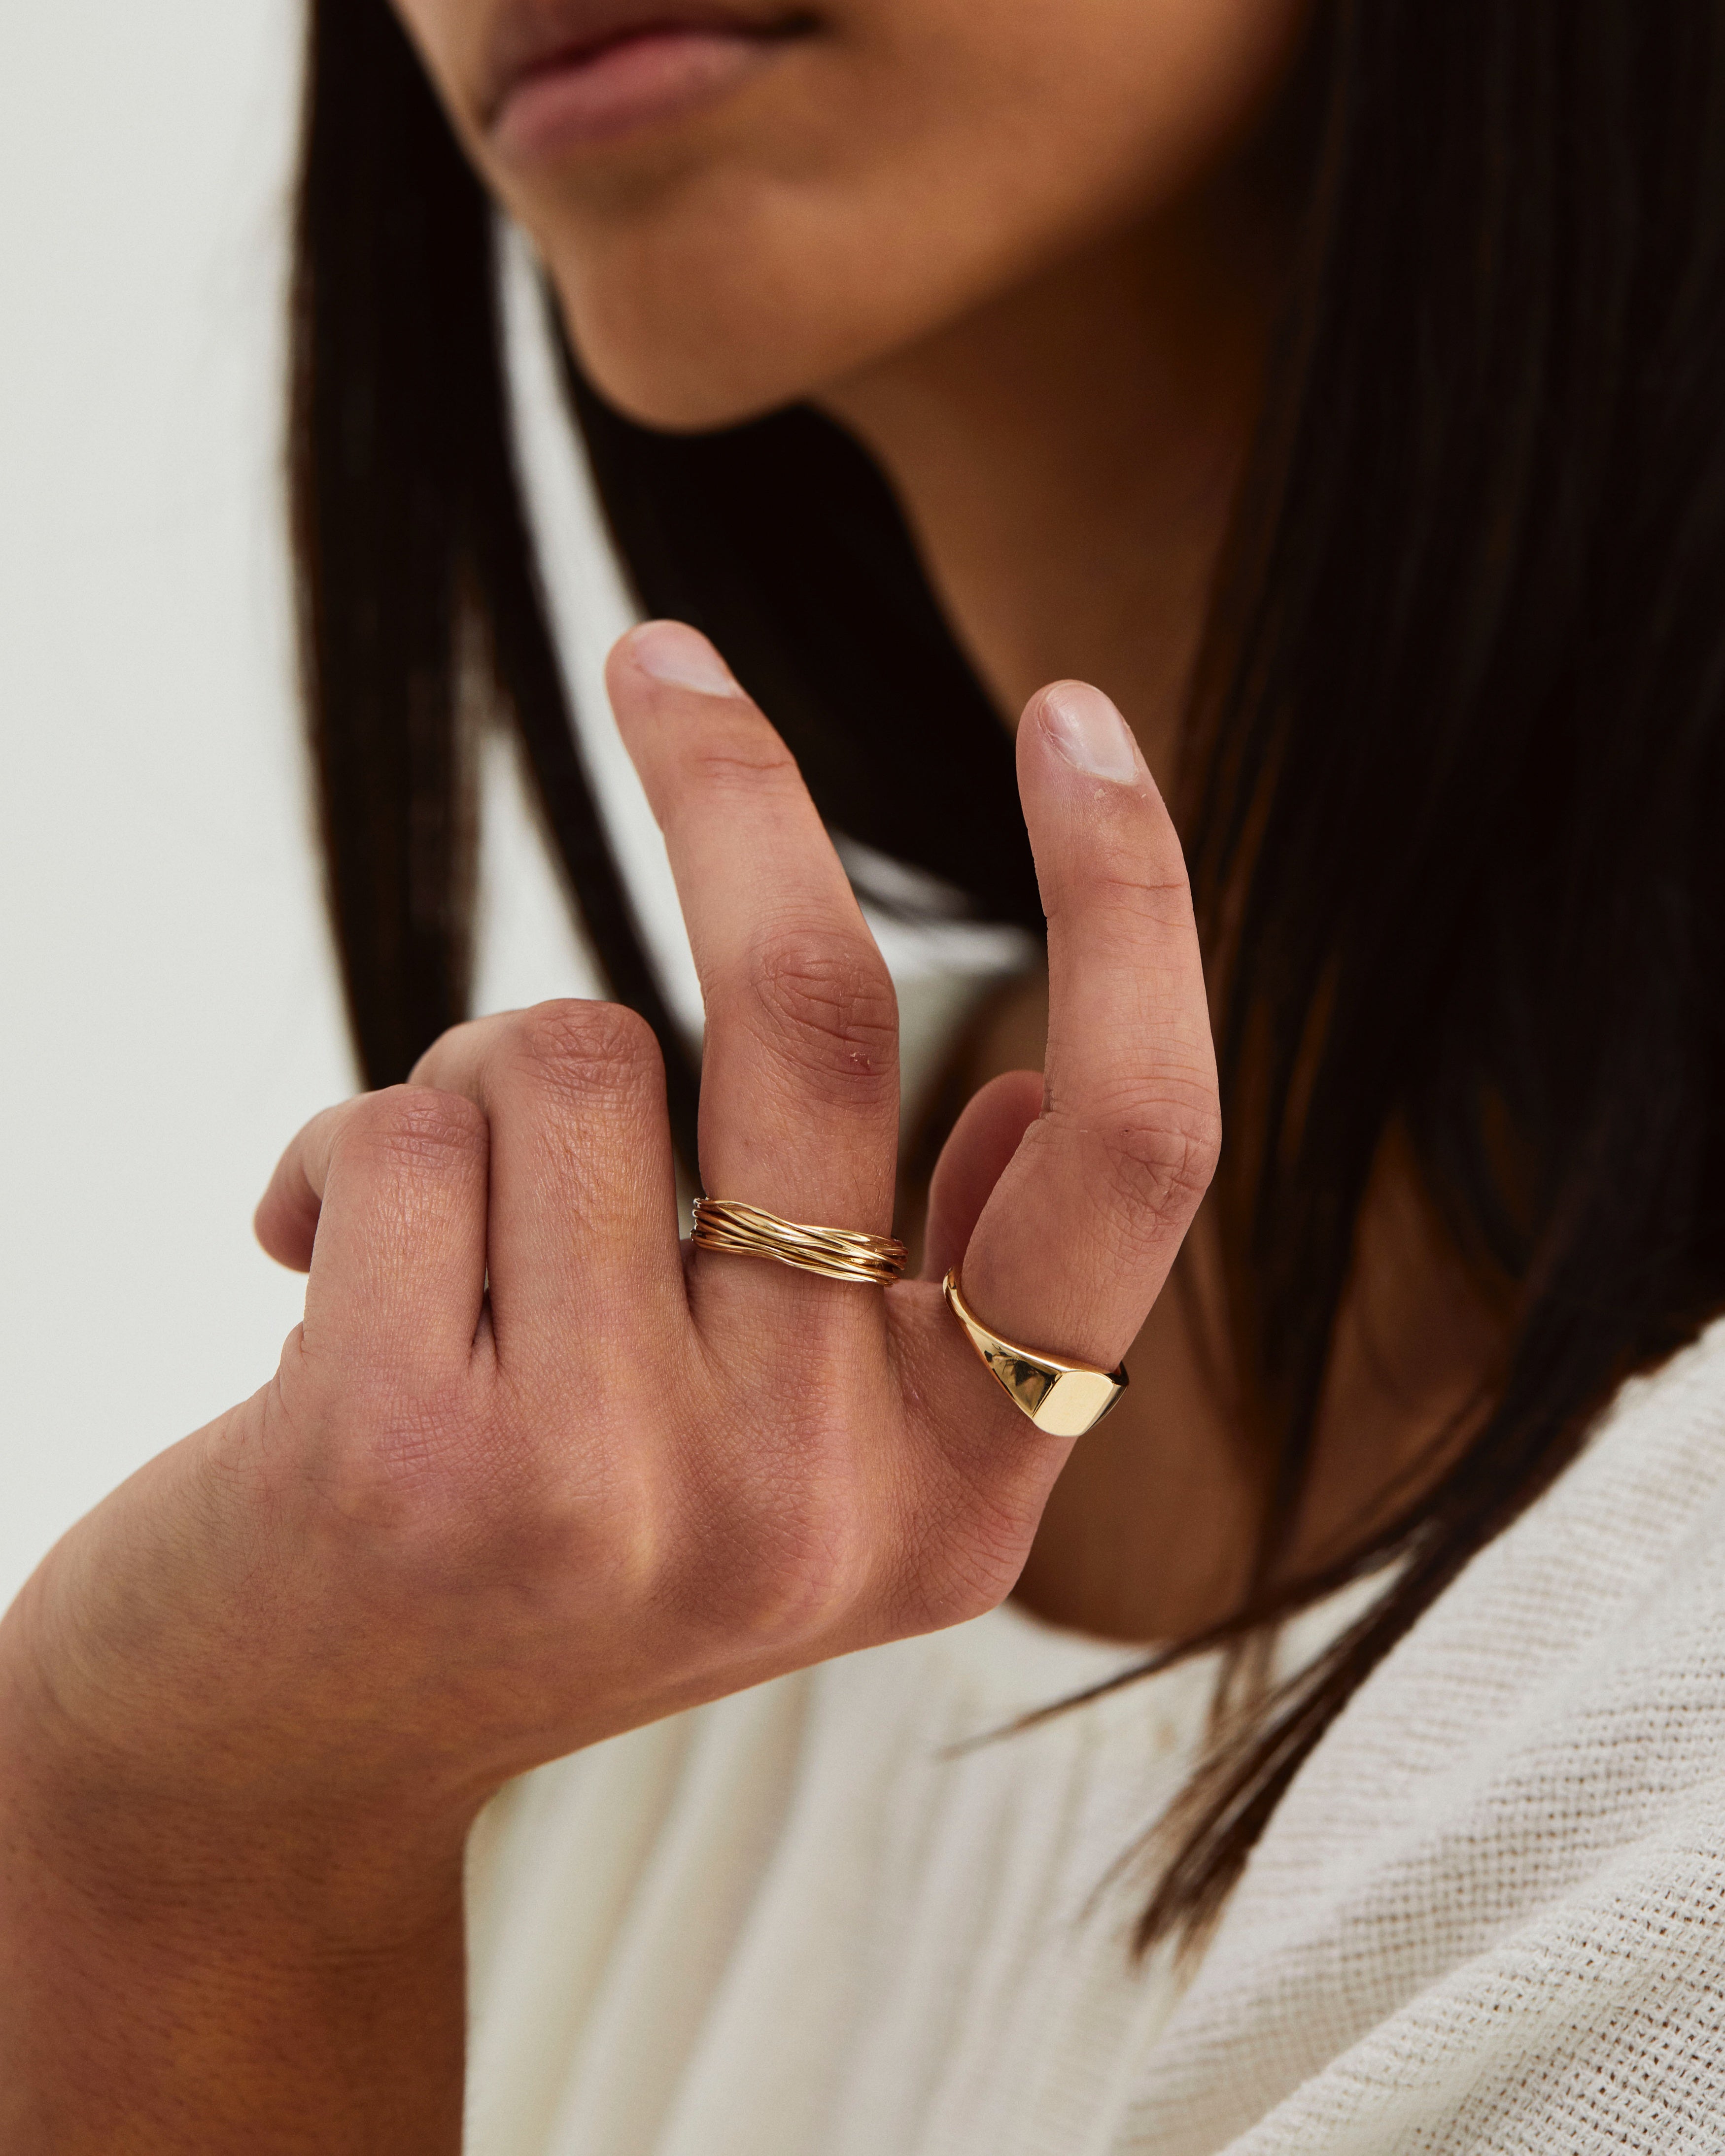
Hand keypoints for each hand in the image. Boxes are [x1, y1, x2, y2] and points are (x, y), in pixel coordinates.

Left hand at [11, 622, 1220, 1827]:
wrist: (268, 1765)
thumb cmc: (534, 1546)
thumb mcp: (765, 1460)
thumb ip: (907, 1301)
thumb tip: (1003, 1097)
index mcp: (959, 1500)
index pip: (1128, 1160)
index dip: (1135, 903)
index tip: (1077, 713)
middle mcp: (828, 1512)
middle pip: (818, 1016)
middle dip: (729, 783)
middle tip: (659, 657)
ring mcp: (631, 1499)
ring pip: (575, 1051)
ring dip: (478, 1087)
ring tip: (425, 1247)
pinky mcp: (419, 1464)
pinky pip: (401, 1123)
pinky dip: (334, 1152)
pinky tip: (305, 1284)